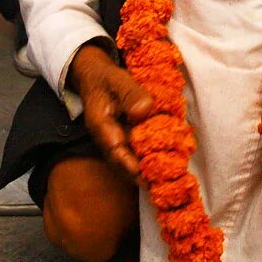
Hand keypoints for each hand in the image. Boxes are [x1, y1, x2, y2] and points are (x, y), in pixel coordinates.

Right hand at [68, 42, 154, 183]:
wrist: (96, 77)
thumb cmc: (106, 79)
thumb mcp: (118, 80)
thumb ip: (130, 94)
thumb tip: (143, 110)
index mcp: (100, 124)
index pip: (113, 148)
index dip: (127, 162)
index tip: (140, 173)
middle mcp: (106, 137)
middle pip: (121, 161)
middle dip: (138, 175)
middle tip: (156, 184)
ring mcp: (115, 140)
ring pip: (129, 160)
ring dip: (145, 170)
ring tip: (163, 180)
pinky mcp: (125, 139)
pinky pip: (135, 152)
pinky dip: (148, 158)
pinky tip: (165, 162)